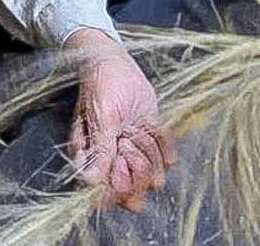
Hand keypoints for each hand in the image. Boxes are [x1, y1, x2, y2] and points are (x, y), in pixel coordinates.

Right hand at [67, 28, 176, 212]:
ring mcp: (134, 154)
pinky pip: (167, 159)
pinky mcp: (151, 142)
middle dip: (137, 168)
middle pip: (134, 194)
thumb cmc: (101, 85)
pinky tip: (151, 127)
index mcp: (93, 161)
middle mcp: (114, 164)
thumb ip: (100, 150)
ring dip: (149, 151)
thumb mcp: (100, 117)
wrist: (116, 62)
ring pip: (153, 177)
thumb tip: (92, 183)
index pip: (108, 196)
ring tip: (136, 128)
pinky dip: (164, 145)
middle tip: (128, 140)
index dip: (118, 184)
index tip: (120, 157)